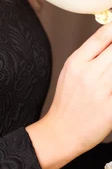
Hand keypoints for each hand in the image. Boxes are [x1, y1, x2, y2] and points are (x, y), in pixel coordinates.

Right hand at [27, 21, 111, 168]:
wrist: (62, 132)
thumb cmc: (67, 102)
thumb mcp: (71, 71)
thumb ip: (89, 54)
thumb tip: (109, 39)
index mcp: (77, 62)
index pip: (102, 36)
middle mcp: (89, 74)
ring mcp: (102, 92)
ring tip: (111, 72)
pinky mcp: (111, 110)